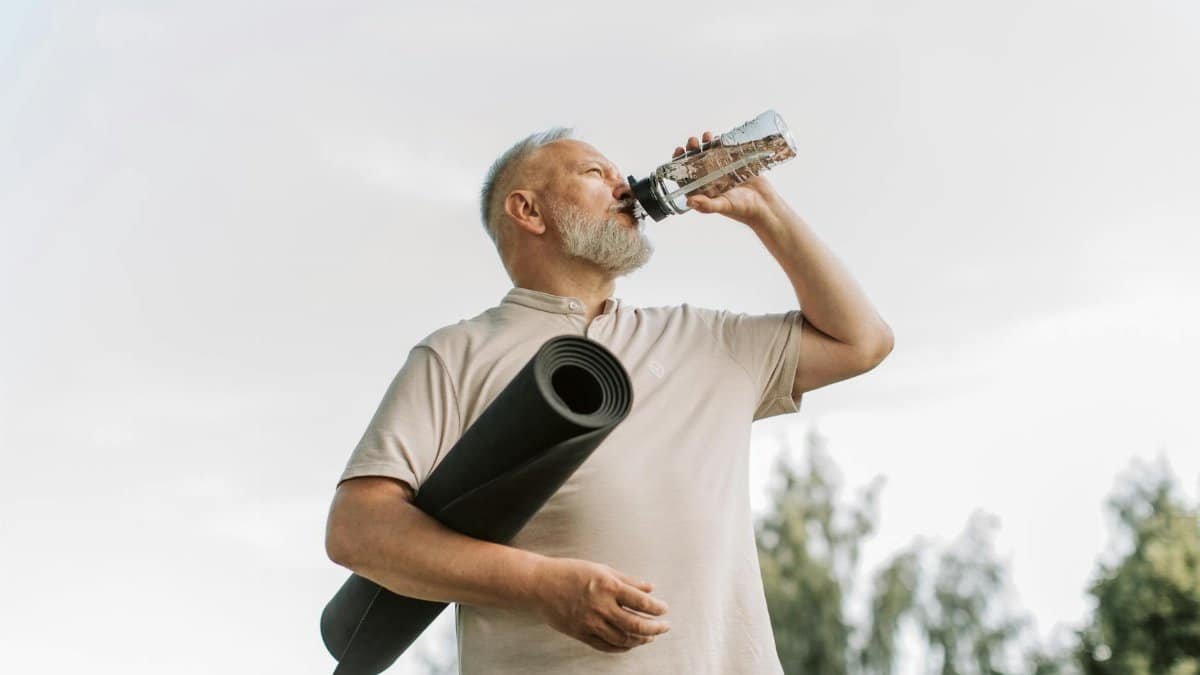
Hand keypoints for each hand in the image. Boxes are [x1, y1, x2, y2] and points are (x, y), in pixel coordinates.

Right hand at [529, 556, 670, 652]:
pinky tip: (629, 644)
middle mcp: (602, 607)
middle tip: (664, 627)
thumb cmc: (570, 572)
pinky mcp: (581, 633)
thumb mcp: (601, 569)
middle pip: (636, 625)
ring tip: (649, 636)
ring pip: (622, 639)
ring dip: (640, 640)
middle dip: (655, 628)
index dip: (657, 609)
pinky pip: (606, 646)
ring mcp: (591, 623)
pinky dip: (621, 647)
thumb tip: (650, 588)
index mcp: (609, 587)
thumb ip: (627, 580)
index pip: (642, 603)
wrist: (540, 584)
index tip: (664, 610)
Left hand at [672, 130, 783, 228]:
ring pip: (710, 154)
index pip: (686, 175)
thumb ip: (707, 205)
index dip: (679, 163)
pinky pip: (725, 151)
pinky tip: (719, 138)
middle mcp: (710, 180)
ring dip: (706, 144)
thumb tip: (689, 202)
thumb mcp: (724, 206)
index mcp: (703, 191)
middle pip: (696, 162)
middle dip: (692, 150)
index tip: (678, 151)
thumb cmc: (743, 209)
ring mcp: (722, 171)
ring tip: (706, 135)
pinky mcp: (735, 164)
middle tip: (693, 141)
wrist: (765, 204)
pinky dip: (721, 144)